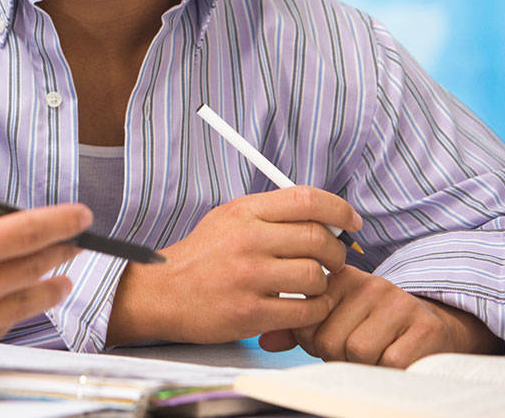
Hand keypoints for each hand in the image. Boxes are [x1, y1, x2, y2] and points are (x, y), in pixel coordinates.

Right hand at [0, 117, 90, 378]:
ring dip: (47, 290)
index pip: (27, 231)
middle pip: (33, 269)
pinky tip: (13, 312)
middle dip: (59, 253)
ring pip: (23, 306)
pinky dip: (13, 317)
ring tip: (60, 284)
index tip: (81, 216)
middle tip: (74, 245)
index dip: (61, 221)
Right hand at [108, 186, 359, 345]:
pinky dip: (315, 311)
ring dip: (324, 284)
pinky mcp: (250, 313)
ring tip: (313, 287)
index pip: (306, 199)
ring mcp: (248, 278)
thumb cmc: (201, 257)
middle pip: (318, 238)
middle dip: (336, 252)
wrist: (161, 292)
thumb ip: (270, 215)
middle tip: (333, 261)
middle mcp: (247, 240)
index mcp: (243, 212)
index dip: (339, 209)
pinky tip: (305, 307)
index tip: (350, 222)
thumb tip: (323, 217)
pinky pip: (306, 311)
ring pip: (315, 277)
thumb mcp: (227, 219)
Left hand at [260, 266, 503, 365]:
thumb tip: (264, 340)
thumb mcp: (335, 320)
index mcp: (340, 279)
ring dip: (362, 365)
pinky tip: (394, 357)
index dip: (312, 341)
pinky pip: (389, 361)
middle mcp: (368, 284)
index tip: (327, 341)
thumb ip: (297, 328)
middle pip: (328, 339)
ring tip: (373, 354)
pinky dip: (388, 369)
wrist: (435, 327)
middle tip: (352, 352)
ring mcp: (397, 303)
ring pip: (356, 351)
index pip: (305, 319)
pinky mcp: (423, 326)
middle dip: (336, 356)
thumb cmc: (374, 326)